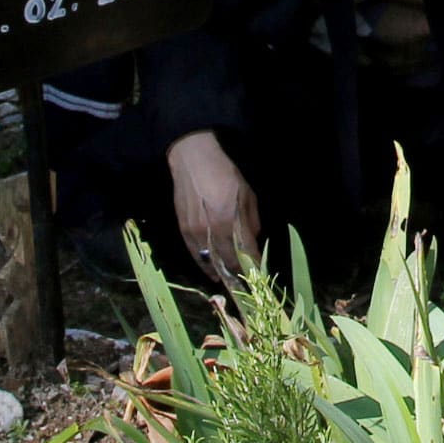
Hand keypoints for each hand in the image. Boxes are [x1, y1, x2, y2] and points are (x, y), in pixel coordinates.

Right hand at [166, 132, 260, 285]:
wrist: (192, 159)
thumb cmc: (224, 173)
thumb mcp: (246, 193)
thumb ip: (251, 220)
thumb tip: (253, 240)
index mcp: (230, 220)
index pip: (245, 252)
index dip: (253, 266)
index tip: (260, 276)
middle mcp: (212, 231)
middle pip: (227, 261)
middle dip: (239, 273)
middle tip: (247, 283)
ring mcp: (195, 232)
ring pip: (210, 261)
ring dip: (221, 273)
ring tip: (230, 282)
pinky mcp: (183, 230)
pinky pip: (195, 254)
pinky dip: (205, 265)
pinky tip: (212, 271)